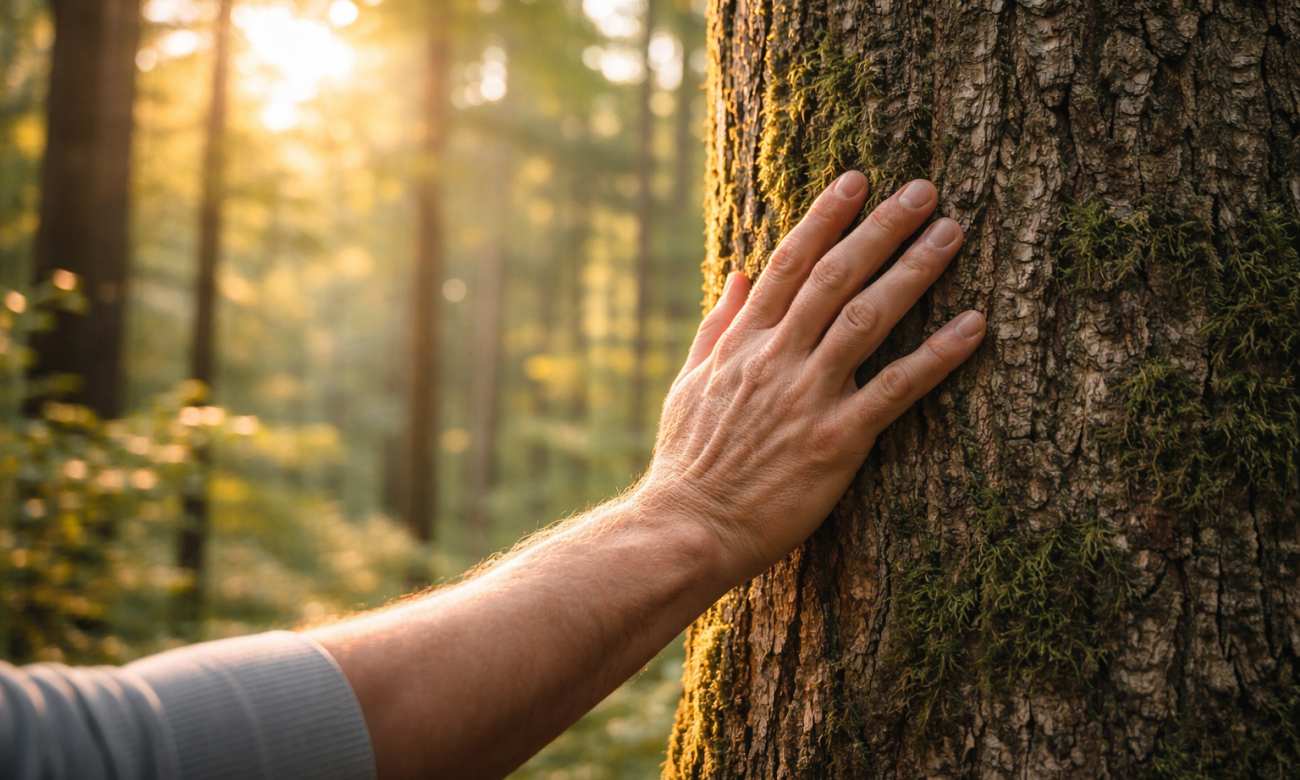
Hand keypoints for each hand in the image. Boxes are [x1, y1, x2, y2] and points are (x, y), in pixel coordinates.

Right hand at [637, 172, 984, 585]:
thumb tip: (739, 273)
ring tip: (951, 233)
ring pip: (867, 318)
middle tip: (923, 190)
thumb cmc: (689, 462)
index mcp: (742, 343)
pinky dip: (937, 355)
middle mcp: (776, 358)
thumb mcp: (690, 384)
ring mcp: (807, 396)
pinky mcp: (836, 441)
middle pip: (835, 278)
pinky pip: (896, 389)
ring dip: (913, 271)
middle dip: (880, 228)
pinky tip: (973, 325)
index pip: (788, 265)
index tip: (856, 181)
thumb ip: (719, 326)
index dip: (824, 219)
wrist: (688, 528)